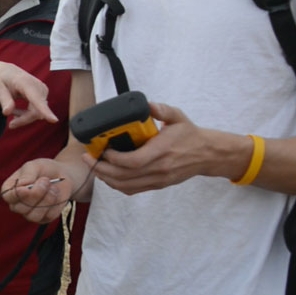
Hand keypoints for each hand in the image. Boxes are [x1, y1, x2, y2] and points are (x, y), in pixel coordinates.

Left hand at [0, 61, 57, 128]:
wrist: (3, 71)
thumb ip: (4, 100)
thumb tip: (7, 113)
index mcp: (25, 82)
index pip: (36, 98)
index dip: (45, 110)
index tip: (54, 120)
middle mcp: (37, 85)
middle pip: (36, 111)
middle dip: (23, 120)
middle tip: (10, 124)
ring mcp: (42, 90)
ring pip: (38, 113)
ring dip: (24, 117)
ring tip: (11, 112)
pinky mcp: (42, 94)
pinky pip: (38, 110)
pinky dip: (27, 113)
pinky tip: (16, 111)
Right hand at [0, 158, 74, 223]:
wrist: (62, 175)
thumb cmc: (44, 169)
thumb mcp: (34, 166)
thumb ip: (27, 175)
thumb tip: (22, 186)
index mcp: (11, 189)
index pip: (7, 197)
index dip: (15, 195)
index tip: (25, 188)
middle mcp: (18, 204)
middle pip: (20, 208)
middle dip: (35, 195)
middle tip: (45, 180)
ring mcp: (30, 213)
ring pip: (34, 216)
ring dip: (46, 199)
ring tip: (52, 187)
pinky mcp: (44, 218)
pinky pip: (48, 215)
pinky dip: (55, 203)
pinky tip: (55, 193)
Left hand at [89, 102, 228, 194]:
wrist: (207, 154)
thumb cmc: (189, 134)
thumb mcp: (178, 117)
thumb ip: (162, 110)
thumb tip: (147, 105)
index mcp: (162, 151)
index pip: (133, 161)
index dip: (114, 158)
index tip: (103, 149)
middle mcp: (159, 169)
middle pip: (124, 176)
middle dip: (101, 168)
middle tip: (88, 157)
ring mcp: (158, 179)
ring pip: (125, 185)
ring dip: (106, 178)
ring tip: (94, 166)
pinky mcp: (157, 185)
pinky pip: (132, 189)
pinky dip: (117, 185)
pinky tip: (108, 176)